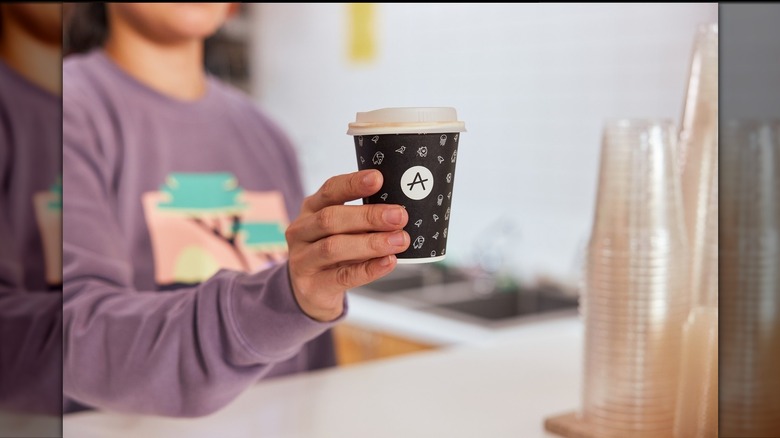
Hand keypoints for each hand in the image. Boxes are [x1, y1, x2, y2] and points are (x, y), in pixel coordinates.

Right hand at [286, 170, 409, 320]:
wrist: (309, 292)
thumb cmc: (333, 252)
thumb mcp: (340, 230)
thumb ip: (362, 219)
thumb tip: (398, 212)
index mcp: (310, 209)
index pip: (330, 190)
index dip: (353, 184)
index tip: (378, 178)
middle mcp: (301, 232)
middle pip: (330, 219)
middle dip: (368, 216)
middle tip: (399, 216)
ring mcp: (302, 260)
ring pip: (333, 248)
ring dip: (371, 243)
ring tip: (399, 240)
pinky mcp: (311, 286)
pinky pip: (343, 276)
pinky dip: (368, 269)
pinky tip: (388, 262)